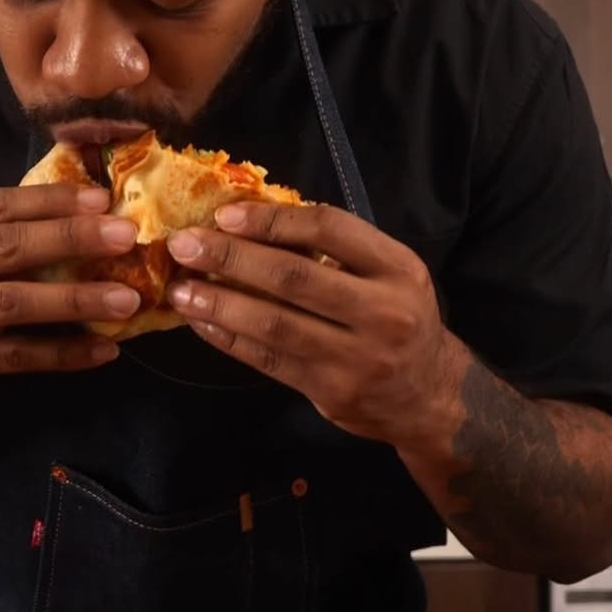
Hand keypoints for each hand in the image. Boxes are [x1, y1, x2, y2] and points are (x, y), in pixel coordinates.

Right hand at [0, 184, 138, 414]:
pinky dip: (63, 352)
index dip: (49, 201)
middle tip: (126, 237)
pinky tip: (104, 349)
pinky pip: (17, 357)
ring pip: (12, 303)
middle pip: (4, 247)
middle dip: (71, 239)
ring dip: (75, 299)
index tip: (101, 200)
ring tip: (126, 299)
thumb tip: (86, 209)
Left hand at [166, 203, 462, 447]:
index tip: (224, 215)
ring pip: (275, 324)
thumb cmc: (398, 319)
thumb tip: (252, 219)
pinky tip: (201, 323)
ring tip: (180, 290)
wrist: (430, 396)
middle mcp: (383, 311)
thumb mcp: (388, 273)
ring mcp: (358, 357)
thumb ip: (337, 250)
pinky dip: (230, 339)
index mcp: (397, 267)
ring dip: (219, 304)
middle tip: (184, 245)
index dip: (272, 219)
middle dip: (231, 258)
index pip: (329, 229)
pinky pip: (269, 360)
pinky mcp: (332, 392)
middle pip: (293, 277)